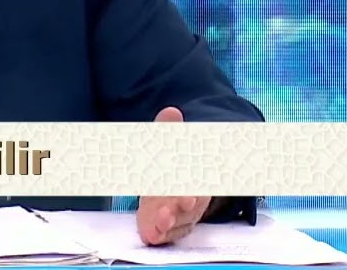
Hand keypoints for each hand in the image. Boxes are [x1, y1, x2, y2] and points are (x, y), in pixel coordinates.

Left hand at [136, 107, 210, 245]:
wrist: (171, 190)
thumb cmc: (172, 167)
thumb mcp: (168, 145)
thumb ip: (168, 131)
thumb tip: (171, 111)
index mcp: (193, 176)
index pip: (196, 180)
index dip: (192, 182)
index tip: (188, 186)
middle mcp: (190, 198)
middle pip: (189, 203)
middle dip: (183, 204)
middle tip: (179, 204)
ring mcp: (179, 215)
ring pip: (178, 221)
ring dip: (169, 222)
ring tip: (160, 221)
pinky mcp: (166, 228)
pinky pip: (165, 233)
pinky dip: (159, 234)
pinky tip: (151, 234)